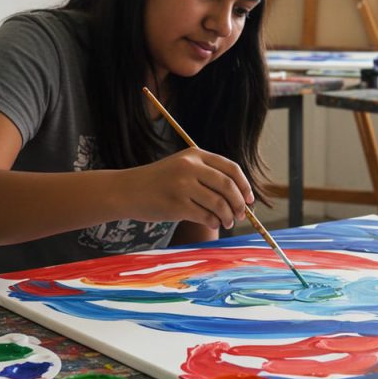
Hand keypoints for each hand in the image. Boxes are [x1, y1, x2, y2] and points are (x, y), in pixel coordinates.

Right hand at [123, 148, 253, 228]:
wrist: (128, 190)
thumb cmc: (159, 182)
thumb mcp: (182, 167)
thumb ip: (207, 174)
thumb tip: (240, 196)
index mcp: (195, 155)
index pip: (231, 168)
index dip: (244, 185)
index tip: (249, 199)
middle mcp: (190, 167)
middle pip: (228, 186)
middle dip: (240, 204)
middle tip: (241, 215)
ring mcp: (182, 186)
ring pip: (219, 204)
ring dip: (228, 216)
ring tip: (227, 222)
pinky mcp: (176, 205)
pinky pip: (206, 216)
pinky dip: (214, 222)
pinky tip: (213, 223)